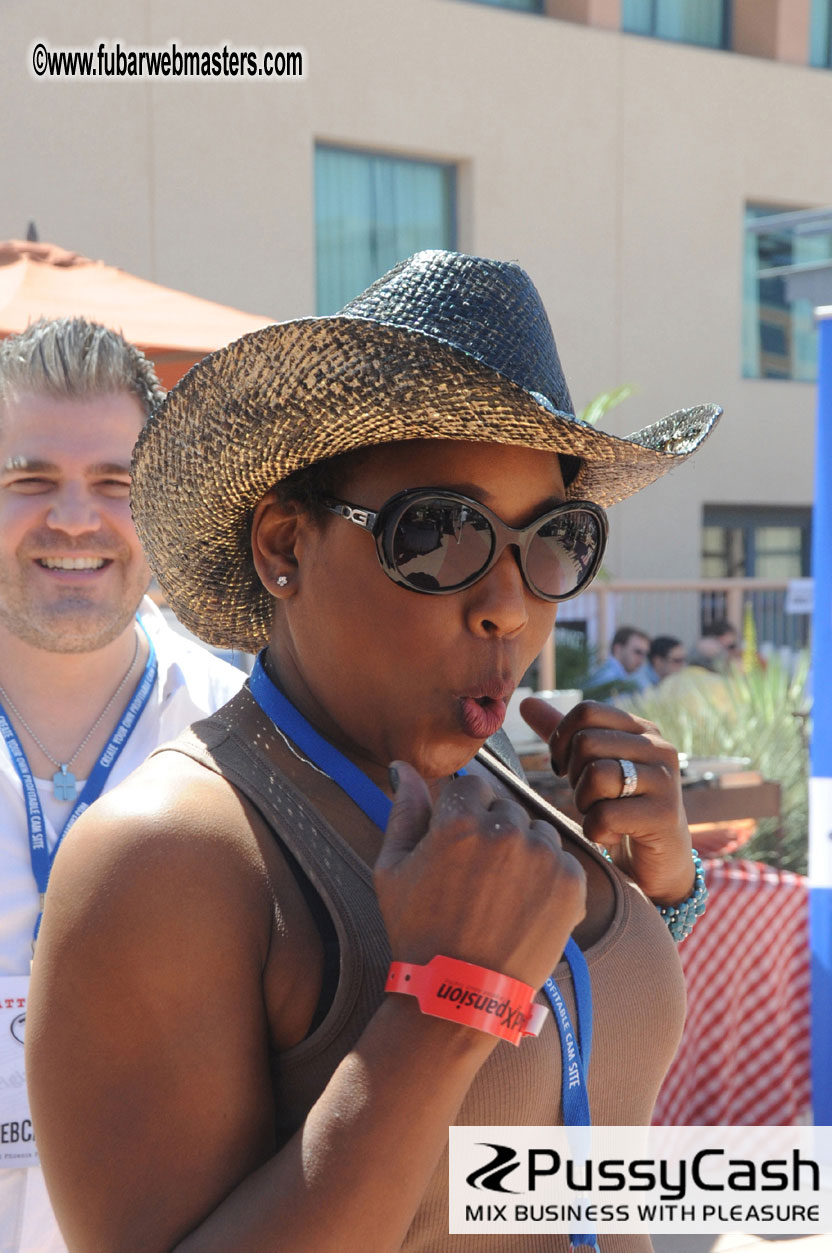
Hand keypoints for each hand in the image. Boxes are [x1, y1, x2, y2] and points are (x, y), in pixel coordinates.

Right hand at [374, 762, 585, 991]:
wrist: (460, 994)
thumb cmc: (418, 931)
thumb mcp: (392, 869)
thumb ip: (403, 810)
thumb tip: (402, 766)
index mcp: (458, 820)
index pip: (472, 786)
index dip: (463, 814)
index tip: (458, 848)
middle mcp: (505, 830)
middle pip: (506, 807)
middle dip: (494, 832)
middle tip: (478, 880)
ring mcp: (543, 856)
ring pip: (537, 832)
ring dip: (524, 852)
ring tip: (502, 896)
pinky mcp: (571, 882)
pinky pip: (562, 860)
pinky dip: (548, 878)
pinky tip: (524, 908)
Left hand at [520, 697, 693, 905]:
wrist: (658, 863)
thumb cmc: (619, 808)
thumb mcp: (590, 767)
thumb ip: (563, 735)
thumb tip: (527, 702)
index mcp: (642, 729)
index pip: (587, 711)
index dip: (561, 739)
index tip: (564, 767)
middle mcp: (659, 748)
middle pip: (586, 742)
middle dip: (573, 776)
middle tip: (589, 797)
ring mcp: (665, 780)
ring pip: (596, 775)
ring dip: (584, 803)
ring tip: (600, 813)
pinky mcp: (664, 815)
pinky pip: (605, 815)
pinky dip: (595, 831)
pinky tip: (611, 835)